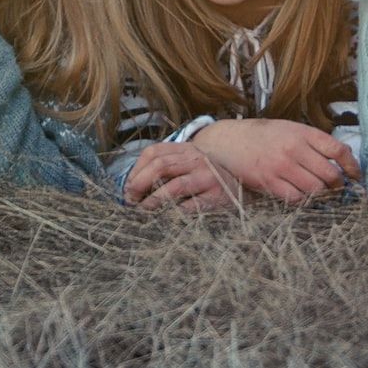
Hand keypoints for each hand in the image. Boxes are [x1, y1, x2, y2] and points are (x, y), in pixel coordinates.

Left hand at [124, 142, 239, 212]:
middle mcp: (196, 159)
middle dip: (140, 184)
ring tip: (144, 210)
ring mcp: (207, 177)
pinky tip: (166, 218)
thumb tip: (133, 187)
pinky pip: (191, 206)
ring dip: (154, 199)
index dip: (137, 170)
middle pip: (160, 166)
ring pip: (175, 186)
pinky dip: (175, 213)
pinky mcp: (215, 196)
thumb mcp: (186, 164)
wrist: (240, 186)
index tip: (127, 187)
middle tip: (131, 200)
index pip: (154, 152)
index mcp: (185, 148)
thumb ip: (164, 168)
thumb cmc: (205, 177)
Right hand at [192, 118, 359, 202]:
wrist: (230, 140)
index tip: (356, 175)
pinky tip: (301, 196)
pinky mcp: (270, 182)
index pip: (338, 149)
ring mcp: (281, 166)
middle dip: (338, 185)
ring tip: (320, 194)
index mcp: (302, 132)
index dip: (352, 165)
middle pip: (330, 174)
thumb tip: (340, 162)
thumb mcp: (290, 128)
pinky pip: (296, 199)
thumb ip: (312, 142)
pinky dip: (303, 201)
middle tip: (338, 189)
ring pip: (316, 190)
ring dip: (322, 196)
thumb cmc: (263, 135)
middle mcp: (294, 148)